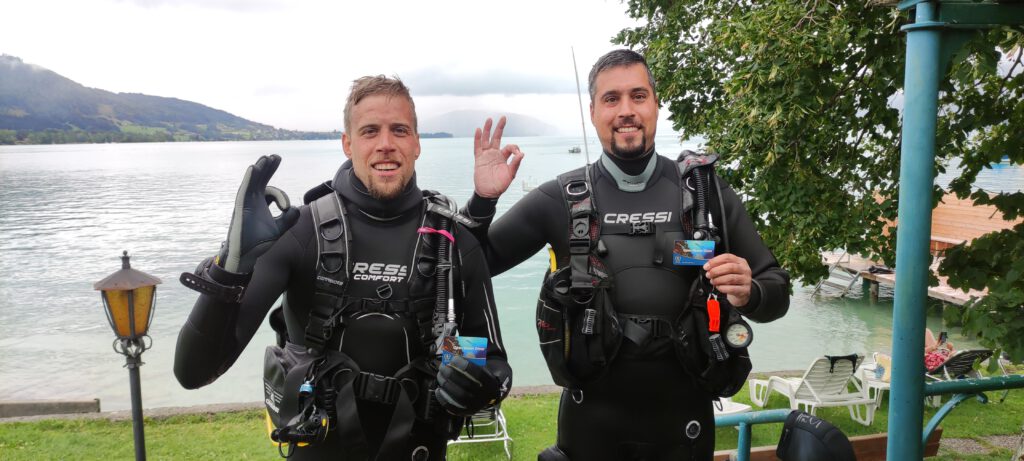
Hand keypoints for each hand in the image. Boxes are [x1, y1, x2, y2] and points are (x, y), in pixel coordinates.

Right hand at [218, 155, 299, 272]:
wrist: (246, 255)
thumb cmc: (259, 242)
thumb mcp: (279, 229)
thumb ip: (289, 219)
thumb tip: (296, 208)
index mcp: (261, 203)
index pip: (272, 191)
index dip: (282, 196)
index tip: (285, 208)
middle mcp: (252, 200)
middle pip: (261, 179)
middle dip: (269, 168)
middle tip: (277, 157)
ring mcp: (245, 202)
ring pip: (252, 181)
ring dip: (260, 169)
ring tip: (267, 158)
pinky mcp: (240, 206)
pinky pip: (244, 189)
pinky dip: (249, 179)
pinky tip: (254, 168)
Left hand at [436, 355, 498, 415]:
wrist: (486, 397)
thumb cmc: (481, 379)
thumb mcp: (482, 369)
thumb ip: (473, 361)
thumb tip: (461, 353)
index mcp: (490, 383)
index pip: (478, 373)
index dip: (465, 365)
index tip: (454, 358)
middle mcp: (484, 396)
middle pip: (466, 385)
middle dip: (452, 374)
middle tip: (443, 366)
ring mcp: (475, 406)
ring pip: (459, 396)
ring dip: (446, 384)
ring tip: (439, 375)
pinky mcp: (465, 413)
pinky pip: (453, 407)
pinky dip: (443, 398)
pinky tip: (438, 389)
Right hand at [473, 116, 523, 198]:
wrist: (489, 193)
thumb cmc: (500, 185)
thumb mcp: (511, 174)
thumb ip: (515, 163)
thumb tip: (521, 154)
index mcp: (504, 157)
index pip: (510, 147)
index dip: (515, 148)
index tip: (518, 154)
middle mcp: (495, 154)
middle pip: (497, 137)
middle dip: (500, 128)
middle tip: (503, 117)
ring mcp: (486, 155)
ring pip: (486, 139)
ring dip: (488, 130)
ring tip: (489, 120)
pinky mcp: (479, 159)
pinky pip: (477, 147)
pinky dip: (477, 139)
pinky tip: (479, 130)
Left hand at [703, 253, 751, 306]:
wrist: (741, 292)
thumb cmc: (733, 279)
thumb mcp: (728, 270)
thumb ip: (719, 266)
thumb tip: (707, 266)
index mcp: (740, 261)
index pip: (727, 257)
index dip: (715, 261)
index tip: (706, 266)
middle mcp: (745, 269)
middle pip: (730, 267)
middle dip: (716, 271)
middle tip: (708, 275)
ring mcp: (746, 280)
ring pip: (730, 278)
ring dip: (718, 280)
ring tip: (712, 281)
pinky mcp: (745, 290)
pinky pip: (732, 289)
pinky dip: (722, 288)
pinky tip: (718, 287)